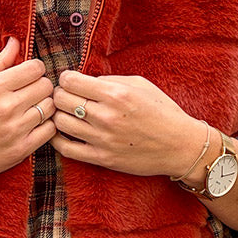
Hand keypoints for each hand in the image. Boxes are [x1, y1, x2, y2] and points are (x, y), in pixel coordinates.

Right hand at [0, 37, 55, 186]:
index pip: (36, 68)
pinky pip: (50, 130)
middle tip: (30, 92)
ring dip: (43, 106)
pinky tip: (33, 124)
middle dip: (40, 86)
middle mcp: (5, 107)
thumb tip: (15, 40)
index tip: (28, 75)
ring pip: (50, 107)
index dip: (35, 69)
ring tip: (31, 108)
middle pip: (46, 86)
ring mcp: (14, 130)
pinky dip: (45, 125)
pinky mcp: (20, 150)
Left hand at [50, 69, 204, 176]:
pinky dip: (57, 139)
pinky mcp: (101, 158)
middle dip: (60, 94)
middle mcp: (106, 116)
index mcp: (116, 94)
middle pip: (61, 100)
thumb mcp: (140, 84)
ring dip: (59, 115)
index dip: (66, 78)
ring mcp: (102, 139)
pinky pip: (66, 148)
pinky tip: (62, 132)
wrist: (180, 146)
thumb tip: (84, 80)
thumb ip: (109, 79)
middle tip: (66, 95)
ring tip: (67, 113)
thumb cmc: (162, 111)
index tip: (70, 81)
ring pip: (60, 122)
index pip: (70, 81)